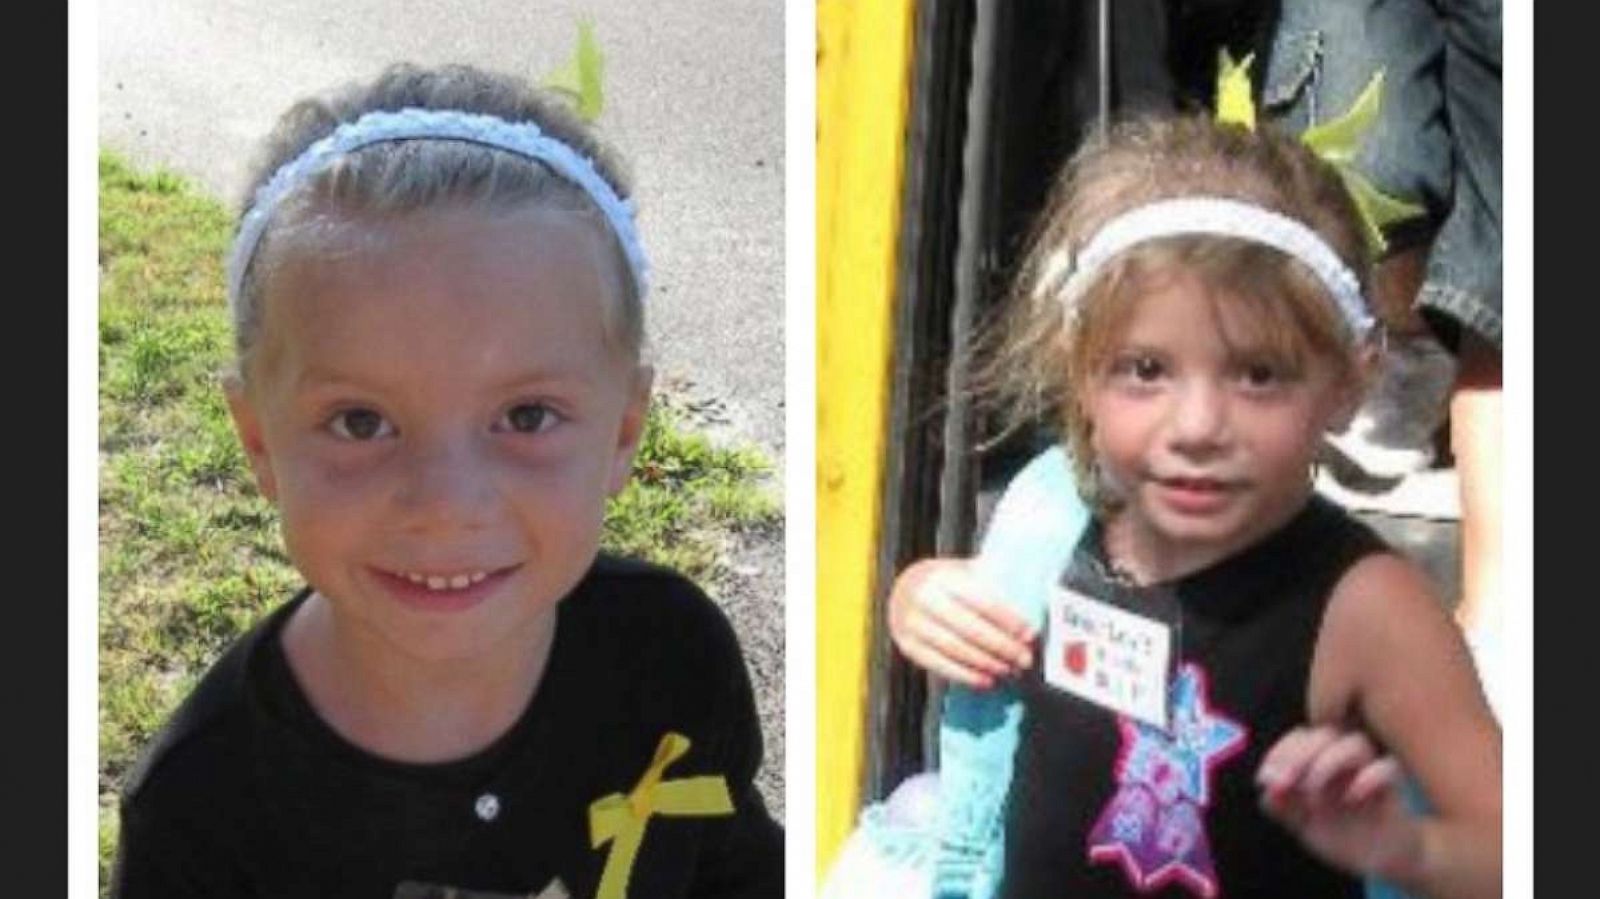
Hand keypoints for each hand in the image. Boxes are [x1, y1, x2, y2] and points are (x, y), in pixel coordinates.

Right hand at [887, 557, 1035, 688]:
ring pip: (955, 649)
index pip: (982, 600)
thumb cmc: (948, 584)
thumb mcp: (966, 573)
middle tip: (1025, 659)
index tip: (1029, 634)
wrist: (905, 590)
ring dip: (987, 663)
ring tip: (1009, 670)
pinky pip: (940, 665)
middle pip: (970, 628)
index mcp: (943, 577)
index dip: (1008, 619)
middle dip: (1002, 646)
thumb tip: (1034, 598)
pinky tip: (986, 680)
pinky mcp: (908, 646)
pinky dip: (966, 676)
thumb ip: (994, 582)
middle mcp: (924, 598)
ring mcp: (912, 624)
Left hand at [1257, 726, 1423, 883]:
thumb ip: (1280, 806)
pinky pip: (1388, 768)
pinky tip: (1352, 798)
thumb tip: (1266, 784)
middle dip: (1300, 755)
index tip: (1267, 777)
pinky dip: (1368, 778)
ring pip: (1356, 743)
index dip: (1280, 751)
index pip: (1299, 737)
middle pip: (1325, 733)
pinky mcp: (1394, 788)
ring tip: (1315, 796)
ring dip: (1329, 763)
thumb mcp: (1301, 824)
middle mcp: (1345, 759)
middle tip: (1287, 783)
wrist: (1379, 860)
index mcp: (1320, 760)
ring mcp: (1370, 770)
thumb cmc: (1339, 834)